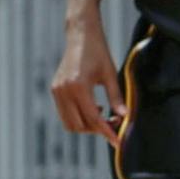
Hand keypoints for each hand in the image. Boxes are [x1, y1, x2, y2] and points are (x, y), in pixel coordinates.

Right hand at [51, 23, 125, 143]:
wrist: (80, 37)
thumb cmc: (99, 53)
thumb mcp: (111, 75)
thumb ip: (117, 97)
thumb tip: (124, 117)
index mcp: (79, 86)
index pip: (93, 118)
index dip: (106, 131)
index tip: (118, 141)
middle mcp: (64, 91)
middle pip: (79, 125)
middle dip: (96, 130)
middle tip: (114, 124)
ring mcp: (56, 91)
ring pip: (69, 123)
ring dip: (87, 125)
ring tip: (104, 114)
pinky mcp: (55, 90)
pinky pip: (65, 113)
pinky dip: (79, 117)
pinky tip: (94, 108)